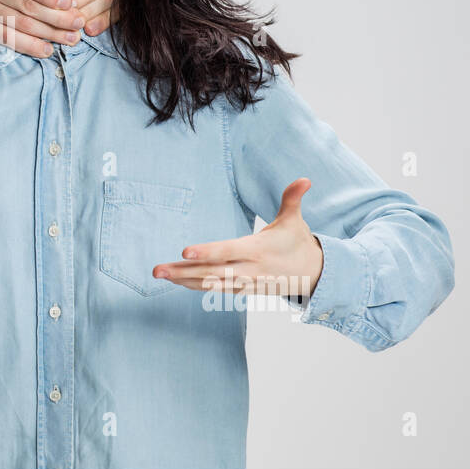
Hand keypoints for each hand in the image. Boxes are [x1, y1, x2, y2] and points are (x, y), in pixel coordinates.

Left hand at [152, 178, 323, 297]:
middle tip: (156, 270)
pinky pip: (214, 289)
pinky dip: (194, 285)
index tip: (184, 252)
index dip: (207, 252)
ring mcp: (244, 282)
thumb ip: (292, 198)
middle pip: (211, 271)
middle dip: (182, 271)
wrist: (312, 275)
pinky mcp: (243, 290)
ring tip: (159, 274)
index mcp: (258, 249)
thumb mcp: (295, 220)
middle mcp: (248, 268)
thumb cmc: (297, 242)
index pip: (228, 251)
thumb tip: (304, 179)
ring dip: (183, 280)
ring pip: (209, 283)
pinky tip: (176, 281)